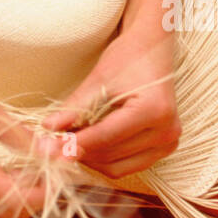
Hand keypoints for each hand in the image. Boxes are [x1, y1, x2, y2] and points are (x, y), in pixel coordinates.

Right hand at [0, 63, 51, 217]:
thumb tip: (55, 154)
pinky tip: (8, 176)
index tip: (60, 173)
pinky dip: (0, 203)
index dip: (45, 193)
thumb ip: (23, 139)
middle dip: (36, 197)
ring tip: (30, 174)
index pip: (19, 201)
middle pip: (10, 215)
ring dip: (17, 204)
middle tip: (49, 170)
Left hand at [38, 17, 180, 180]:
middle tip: (52, 145)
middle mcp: (166, 131)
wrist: (152, 51)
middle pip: (111, 155)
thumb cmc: (127, 58)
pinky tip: (88, 145)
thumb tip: (48, 128)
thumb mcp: (98, 80)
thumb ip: (75, 108)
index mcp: (154, 111)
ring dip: (90, 159)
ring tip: (69, 142)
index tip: (49, 147)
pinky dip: (105, 159)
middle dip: (79, 152)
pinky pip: (128, 165)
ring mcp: (168, 143)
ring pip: (118, 167)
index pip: (106, 136)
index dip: (74, 143)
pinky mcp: (164, 148)